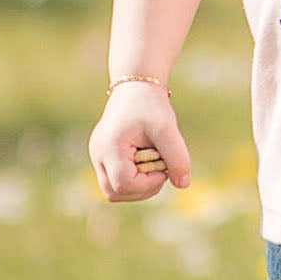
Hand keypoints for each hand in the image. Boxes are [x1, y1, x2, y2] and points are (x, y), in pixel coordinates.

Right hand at [89, 82, 193, 202]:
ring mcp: (97, 157)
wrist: (136, 87)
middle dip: (143, 188)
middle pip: (115, 193)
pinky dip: (134, 178)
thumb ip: (177, 157)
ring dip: (139, 186)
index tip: (164, 167)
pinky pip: (116, 181)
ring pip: (114, 191)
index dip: (148, 183)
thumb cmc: (150, 105)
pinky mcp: (103, 157)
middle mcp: (98, 155)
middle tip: (161, 168)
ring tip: (154, 163)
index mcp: (109, 148)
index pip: (124, 184)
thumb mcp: (167, 128)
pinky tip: (147, 160)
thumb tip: (183, 184)